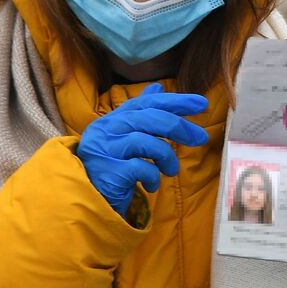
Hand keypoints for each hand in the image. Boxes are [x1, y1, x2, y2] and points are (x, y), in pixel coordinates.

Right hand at [77, 82, 208, 216]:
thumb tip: (158, 87)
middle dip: (181, 127)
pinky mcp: (109, 171)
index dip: (174, 101)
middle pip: (151, 119)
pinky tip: (151, 185)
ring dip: (167, 157)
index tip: (201, 103)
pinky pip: (142, 167)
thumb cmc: (110, 166)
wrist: (86, 200)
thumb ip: (141, 114)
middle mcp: (106, 129)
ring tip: (171, 170)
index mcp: (111, 119)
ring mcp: (106, 149)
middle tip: (201, 138)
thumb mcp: (124, 137)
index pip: (146, 103)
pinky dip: (153, 176)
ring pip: (148, 142)